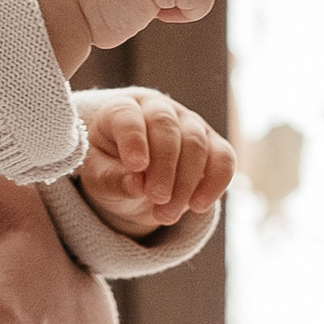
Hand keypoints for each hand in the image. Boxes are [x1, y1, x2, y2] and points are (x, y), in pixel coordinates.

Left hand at [76, 91, 235, 238]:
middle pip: (166, 127)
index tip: (136, 166)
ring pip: (196, 143)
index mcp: (122, 110)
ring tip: (167, 214)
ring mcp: (189, 123)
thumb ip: (111, 179)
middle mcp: (158, 108)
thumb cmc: (111, 170)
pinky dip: (215, 183)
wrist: (135, 176)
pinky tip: (198, 206)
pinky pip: (224, 158)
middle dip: (164, 167)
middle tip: (157, 200)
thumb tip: (135, 185)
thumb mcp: (99, 178)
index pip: (129, 116)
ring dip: (185, 183)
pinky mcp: (213, 143)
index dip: (134, 139)